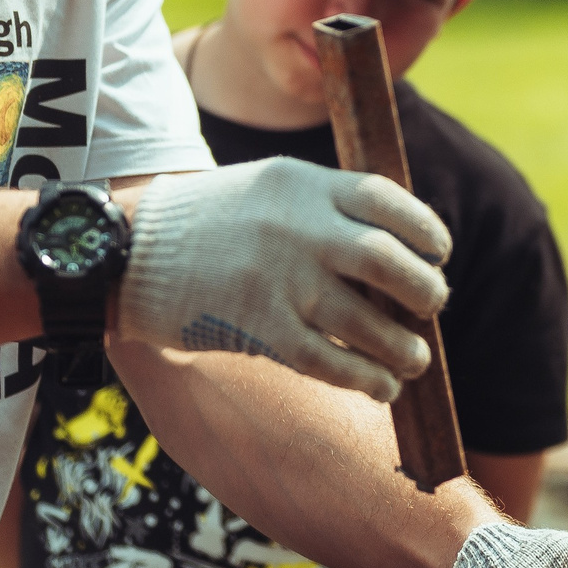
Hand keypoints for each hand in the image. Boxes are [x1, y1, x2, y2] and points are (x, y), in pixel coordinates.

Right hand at [121, 158, 448, 401]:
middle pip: (386, 260)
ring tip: (413, 358)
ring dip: (402, 346)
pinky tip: (381, 385)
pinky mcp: (259, 328)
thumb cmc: (209, 222)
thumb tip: (399, 252)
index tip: (439, 251)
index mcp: (301, 182)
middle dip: (424, 288)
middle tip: (432, 305)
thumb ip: (326, 206)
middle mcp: (296, 227)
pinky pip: (329, 361)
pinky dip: (365, 377)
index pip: (385, 200)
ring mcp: (278, 279)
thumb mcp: (269, 186)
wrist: (128, 253)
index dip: (425, 229)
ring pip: (366, 320)